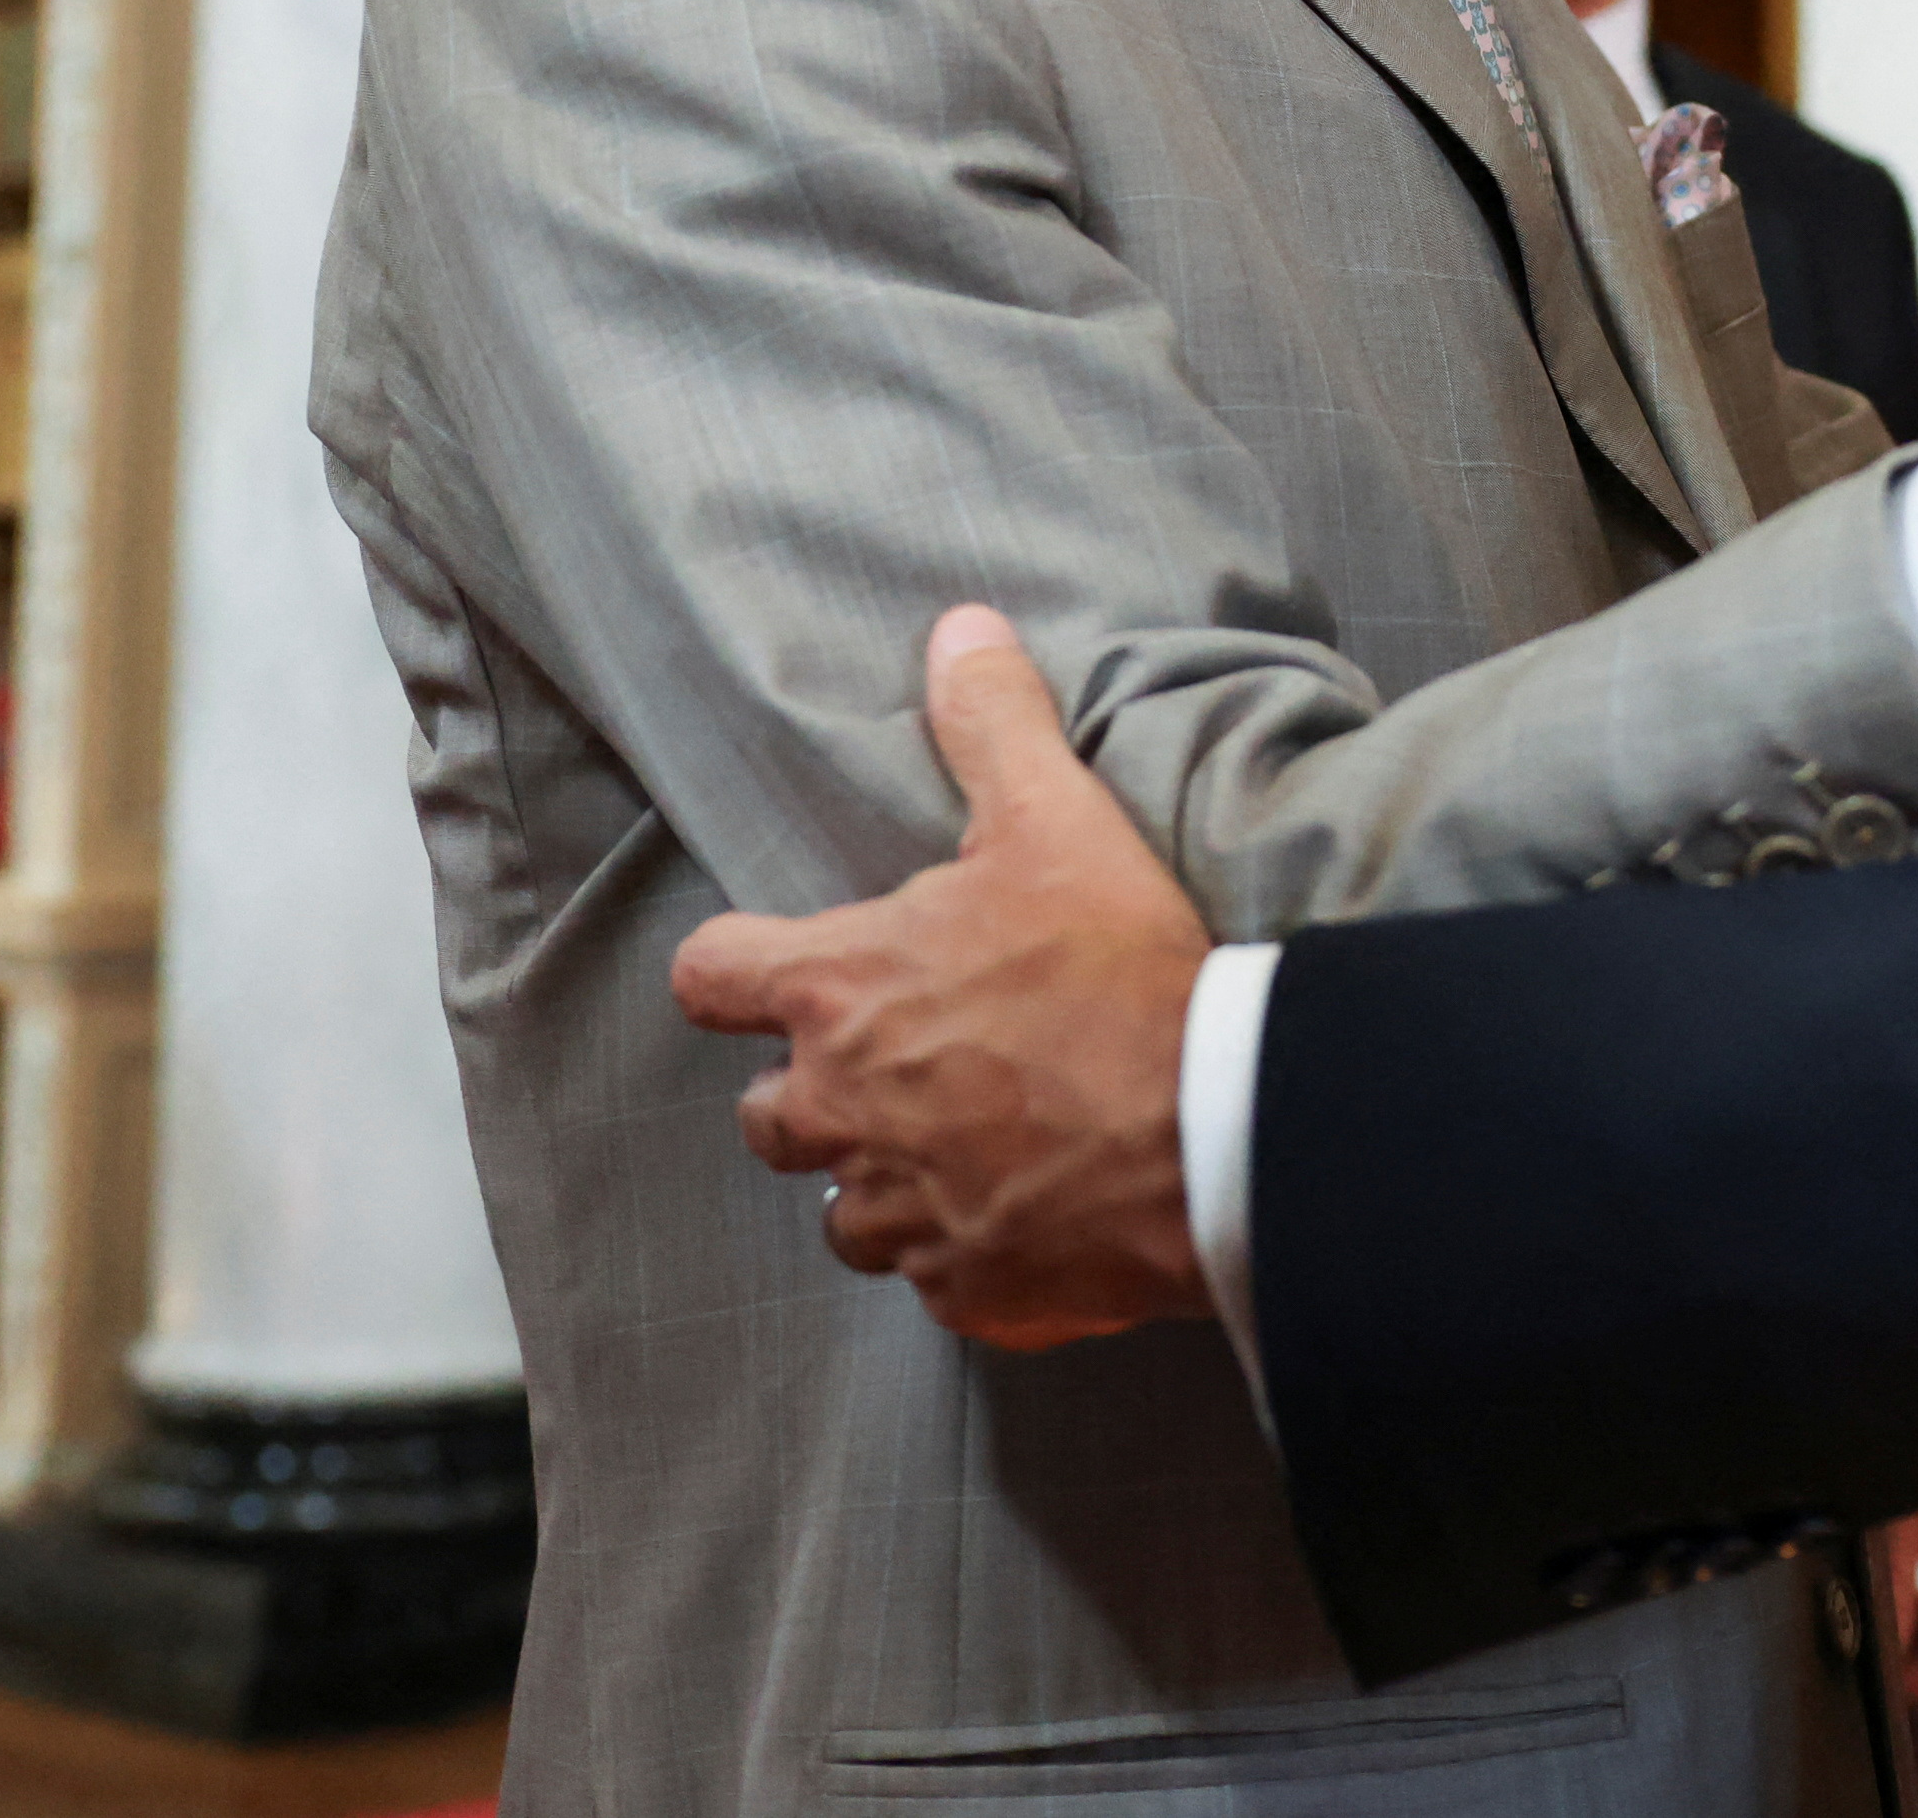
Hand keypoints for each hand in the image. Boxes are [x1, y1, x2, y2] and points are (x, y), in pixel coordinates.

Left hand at [670, 604, 1219, 1347]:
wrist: (1209, 1131)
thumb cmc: (1117, 975)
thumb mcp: (1057, 822)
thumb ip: (993, 725)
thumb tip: (958, 629)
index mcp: (839, 994)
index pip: (708, 979)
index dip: (736, 970)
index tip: (777, 969)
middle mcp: (839, 1112)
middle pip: (763, 1112)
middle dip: (814, 1090)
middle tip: (908, 1059)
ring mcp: (897, 1212)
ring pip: (842, 1210)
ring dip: (885, 1178)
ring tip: (972, 1141)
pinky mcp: (963, 1288)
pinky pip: (935, 1274)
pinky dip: (967, 1246)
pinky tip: (1031, 1208)